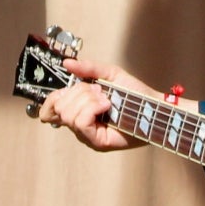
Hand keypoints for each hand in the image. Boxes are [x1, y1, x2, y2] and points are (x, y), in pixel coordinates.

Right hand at [37, 57, 154, 151]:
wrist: (154, 107)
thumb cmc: (135, 94)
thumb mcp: (109, 74)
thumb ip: (88, 68)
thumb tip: (67, 63)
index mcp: (79, 108)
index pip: (50, 108)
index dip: (51, 99)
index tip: (65, 90)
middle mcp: (80, 123)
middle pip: (60, 107)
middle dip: (79, 92)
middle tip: (100, 91)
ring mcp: (87, 135)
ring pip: (70, 114)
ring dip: (88, 100)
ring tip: (106, 99)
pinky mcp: (96, 142)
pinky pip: (81, 122)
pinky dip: (93, 108)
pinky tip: (106, 105)